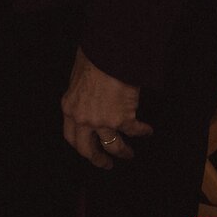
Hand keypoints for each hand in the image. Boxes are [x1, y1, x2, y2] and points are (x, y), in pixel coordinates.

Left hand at [60, 47, 153, 168]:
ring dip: (122, 152)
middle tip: (106, 164)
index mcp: (70, 108)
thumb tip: (86, 96)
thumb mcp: (76, 75)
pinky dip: (142, 131)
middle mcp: (84, 119)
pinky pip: (134, 130)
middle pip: (88, 149)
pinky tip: (147, 131)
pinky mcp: (123, 119)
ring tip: (128, 154)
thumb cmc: (92, 57)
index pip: (70, 136)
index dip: (80, 146)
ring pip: (113, 145)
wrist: (109, 53)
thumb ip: (79, 93)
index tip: (87, 151)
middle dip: (98, 159)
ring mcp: (103, 122)